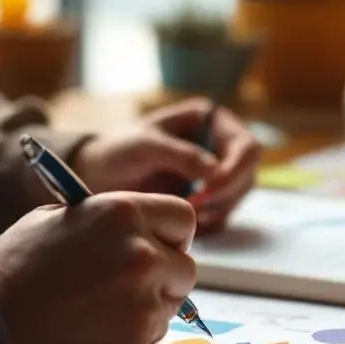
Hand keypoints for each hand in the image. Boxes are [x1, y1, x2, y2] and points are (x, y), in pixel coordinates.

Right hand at [0, 192, 196, 343]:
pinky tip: (86, 342)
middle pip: (185, 270)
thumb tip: (141, 233)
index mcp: (123, 216)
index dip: (170, 234)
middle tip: (124, 287)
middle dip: (163, 277)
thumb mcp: (53, 222)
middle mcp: (143, 259)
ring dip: (144, 312)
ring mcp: (144, 310)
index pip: (181, 219)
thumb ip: (106, 224)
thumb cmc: (8, 272)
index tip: (157, 246)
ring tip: (91, 316)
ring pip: (169, 311)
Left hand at [74, 98, 260, 230]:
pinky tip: (185, 221)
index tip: (210, 188)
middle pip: (247, 174)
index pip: (246, 145)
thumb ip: (179, 155)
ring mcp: (217, 173)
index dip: (236, 168)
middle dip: (225, 194)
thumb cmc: (118, 149)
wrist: (97, 175)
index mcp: (212, 121)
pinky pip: (223, 215)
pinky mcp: (208, 199)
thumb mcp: (144, 146)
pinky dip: (209, 222)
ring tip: (185, 212)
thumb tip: (214, 172)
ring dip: (217, 209)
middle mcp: (220, 146)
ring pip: (237, 197)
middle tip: (193, 206)